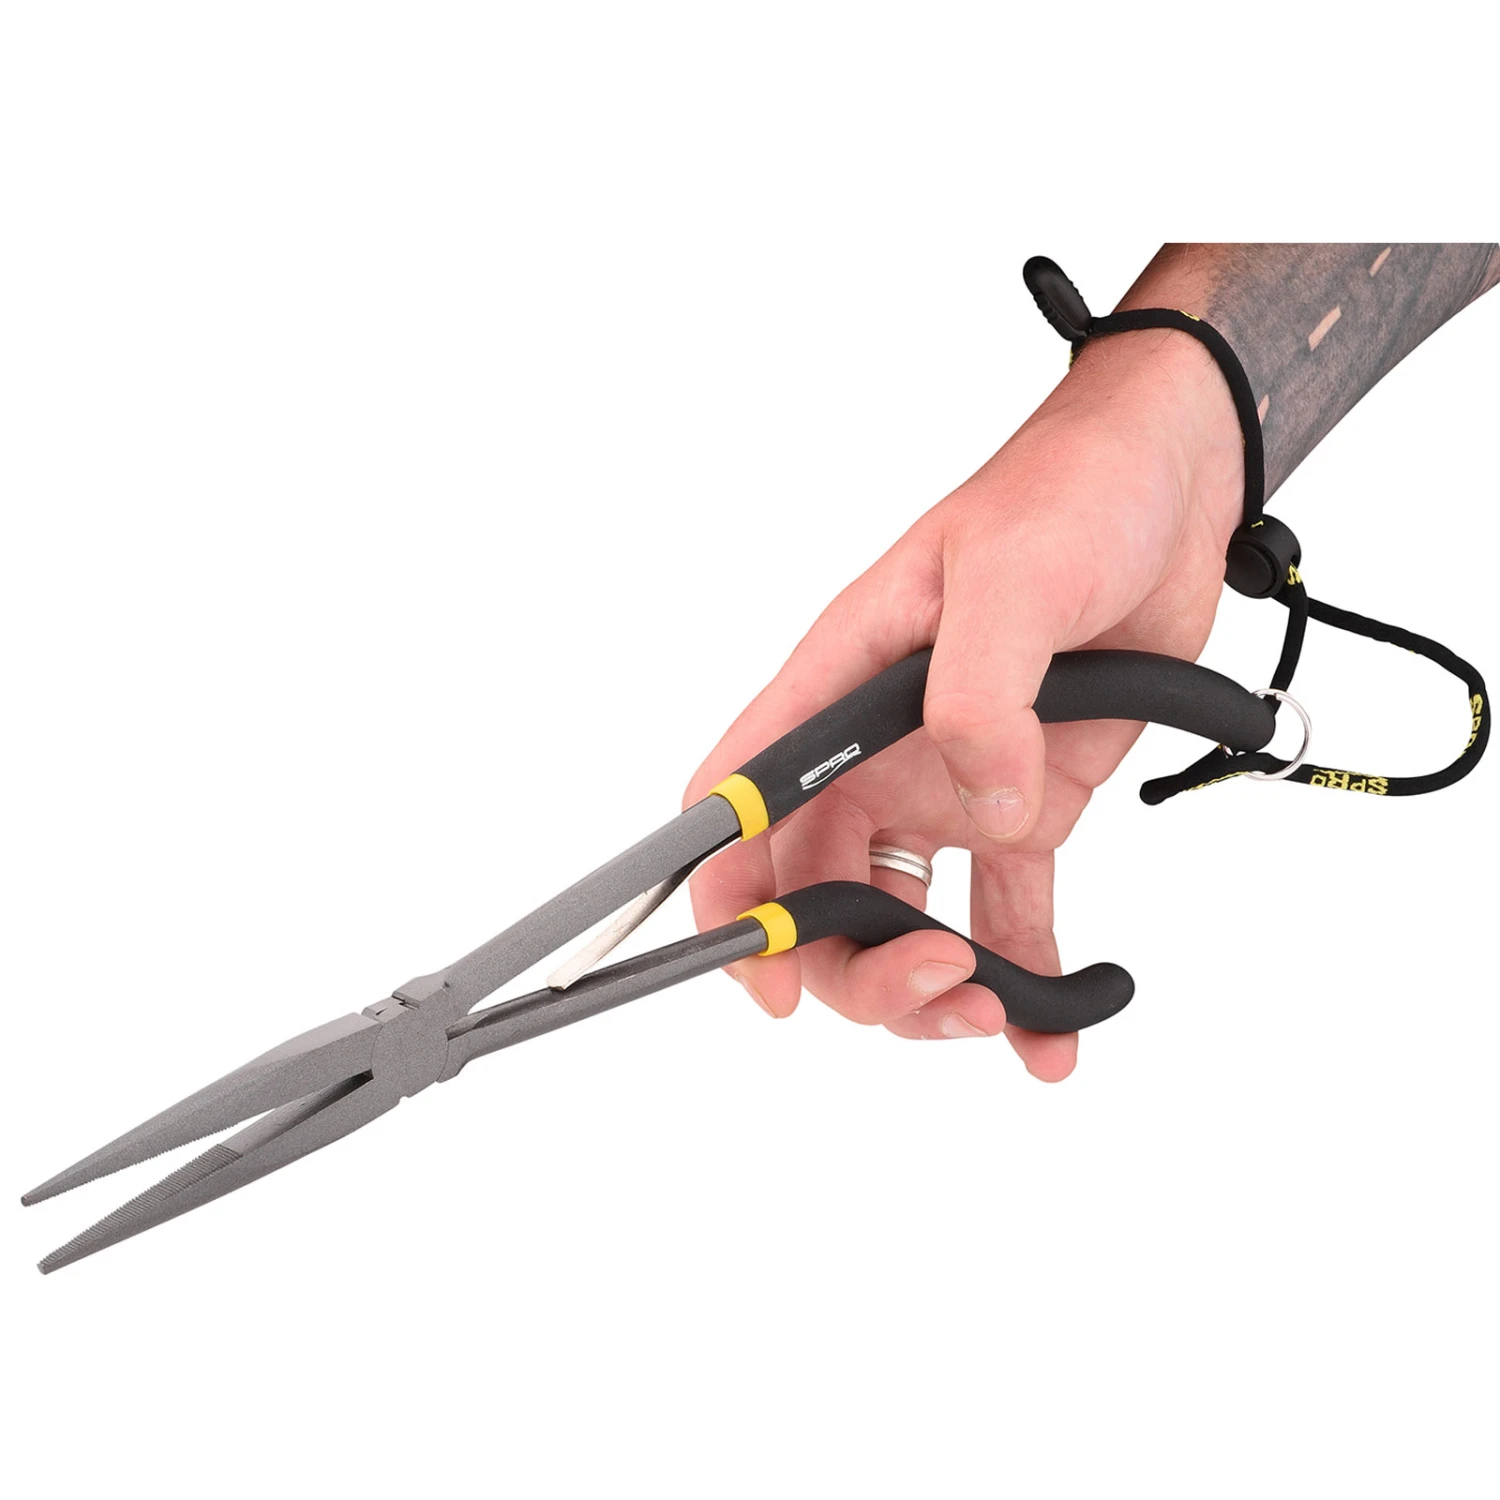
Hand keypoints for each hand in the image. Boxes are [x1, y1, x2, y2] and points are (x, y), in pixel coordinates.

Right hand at [685, 319, 1244, 1079]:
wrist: (1170, 491)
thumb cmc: (1068, 498)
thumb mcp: (1013, 575)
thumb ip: (982, 694)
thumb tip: (986, 811)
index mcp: (839, 687)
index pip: (742, 798)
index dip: (730, 893)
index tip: (765, 973)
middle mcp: (875, 751)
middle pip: (817, 890)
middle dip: (853, 965)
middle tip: (936, 983)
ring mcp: (946, 786)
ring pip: (900, 919)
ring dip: (933, 988)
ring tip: (1002, 1013)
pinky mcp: (1023, 807)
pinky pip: (1009, 912)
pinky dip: (1028, 977)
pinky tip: (1056, 1032)